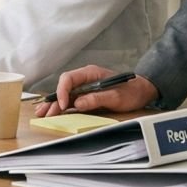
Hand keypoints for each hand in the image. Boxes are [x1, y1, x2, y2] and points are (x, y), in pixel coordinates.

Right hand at [34, 65, 157, 116]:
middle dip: (53, 100)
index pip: (69, 79)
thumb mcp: (116, 96)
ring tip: (43, 114)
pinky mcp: (88, 96)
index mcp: (90, 73)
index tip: (62, 104)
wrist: (142, 91)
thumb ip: (97, 98)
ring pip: (66, 95)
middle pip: (64, 87)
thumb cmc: (131, 91)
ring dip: (55, 105)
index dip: (62, 91)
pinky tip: (55, 113)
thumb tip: (78, 103)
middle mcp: (85, 79)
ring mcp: (86, 88)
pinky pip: (72, 101)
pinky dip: (63, 107)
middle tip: (43, 112)